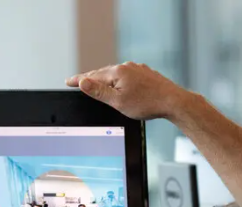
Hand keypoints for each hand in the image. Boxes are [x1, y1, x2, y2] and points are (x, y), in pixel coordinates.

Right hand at [66, 62, 193, 120]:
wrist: (173, 102)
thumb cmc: (147, 104)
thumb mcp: (118, 101)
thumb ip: (99, 92)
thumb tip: (83, 81)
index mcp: (118, 72)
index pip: (92, 76)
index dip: (79, 80)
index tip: (68, 81)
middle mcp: (127, 67)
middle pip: (103, 73)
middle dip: (91, 79)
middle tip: (78, 82)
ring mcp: (138, 70)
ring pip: (116, 75)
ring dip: (106, 80)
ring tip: (96, 84)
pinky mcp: (146, 75)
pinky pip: (127, 77)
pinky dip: (119, 81)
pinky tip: (120, 86)